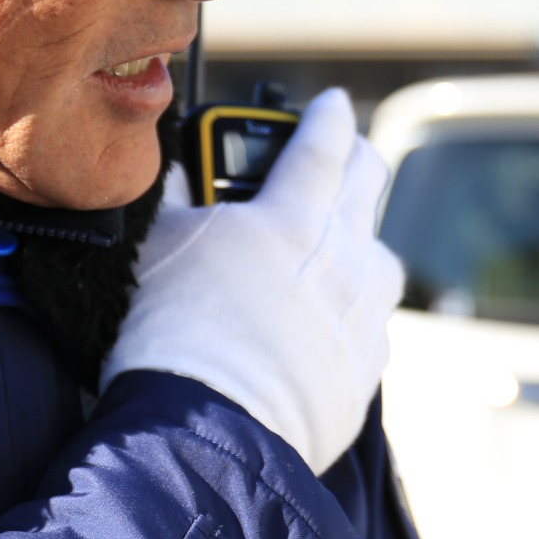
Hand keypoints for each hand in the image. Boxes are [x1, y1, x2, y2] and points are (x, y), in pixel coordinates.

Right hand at [101, 89, 404, 472]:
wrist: (204, 434)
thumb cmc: (170, 336)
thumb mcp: (157, 246)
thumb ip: (179, 198)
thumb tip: (179, 168)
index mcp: (290, 219)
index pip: (323, 145)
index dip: (328, 117)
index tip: (332, 104)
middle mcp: (341, 260)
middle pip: (368, 186)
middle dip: (356, 160)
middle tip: (343, 155)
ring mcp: (360, 318)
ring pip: (381, 258)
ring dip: (361, 241)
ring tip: (336, 246)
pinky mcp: (363, 372)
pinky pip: (372, 325)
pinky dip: (354, 313)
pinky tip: (329, 322)